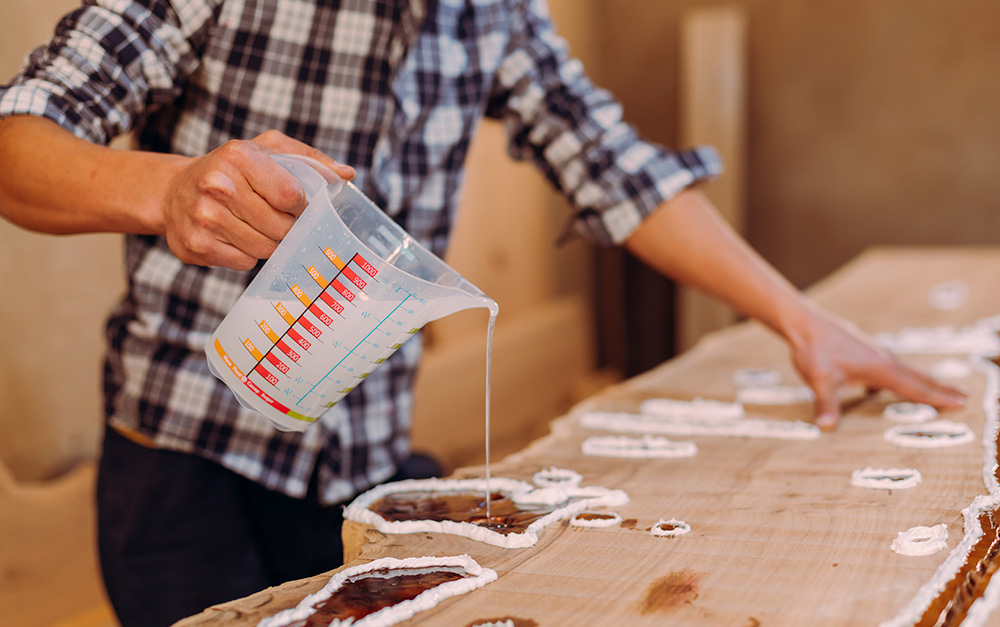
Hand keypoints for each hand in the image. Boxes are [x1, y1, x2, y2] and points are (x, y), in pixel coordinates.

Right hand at [161, 130, 354, 269]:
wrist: (172, 191)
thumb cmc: (230, 169)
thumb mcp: (267, 150)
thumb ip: (309, 160)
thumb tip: (347, 174)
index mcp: (239, 156)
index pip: (292, 195)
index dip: (302, 206)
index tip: (299, 206)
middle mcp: (218, 186)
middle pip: (281, 226)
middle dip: (288, 227)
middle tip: (280, 220)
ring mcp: (204, 218)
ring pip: (265, 248)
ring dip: (270, 243)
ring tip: (257, 227)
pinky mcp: (197, 245)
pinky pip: (245, 262)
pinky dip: (248, 254)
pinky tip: (236, 237)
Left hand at [788, 307, 965, 429]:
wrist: (805, 323)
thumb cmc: (814, 350)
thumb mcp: (819, 380)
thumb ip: (825, 404)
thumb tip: (826, 427)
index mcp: (880, 368)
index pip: (914, 388)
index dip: (937, 398)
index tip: (960, 403)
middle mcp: (883, 359)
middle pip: (917, 377)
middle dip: (940, 388)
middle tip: (964, 398)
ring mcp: (874, 353)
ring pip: (904, 371)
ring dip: (921, 382)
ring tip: (937, 391)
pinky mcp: (863, 352)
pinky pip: (887, 368)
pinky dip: (896, 378)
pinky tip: (879, 389)